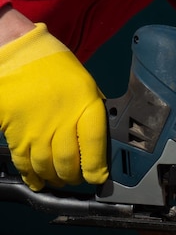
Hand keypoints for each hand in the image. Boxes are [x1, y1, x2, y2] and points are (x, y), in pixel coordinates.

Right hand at [0, 21, 107, 190]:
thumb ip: (92, 113)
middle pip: (70, 163)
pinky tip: (37, 182)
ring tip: (60, 181)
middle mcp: (63, 123)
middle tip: (77, 179)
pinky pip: (24, 162)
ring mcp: (38, 131)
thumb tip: (99, 138)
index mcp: (86, 108)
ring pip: (47, 166)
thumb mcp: (86, 86)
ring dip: (55, 178)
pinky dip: (31, 176)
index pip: (95, 147)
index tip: (99, 177)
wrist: (17, 52)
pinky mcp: (16, 134)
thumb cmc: (54, 67)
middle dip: (75, 177)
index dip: (97, 168)